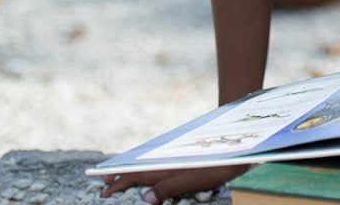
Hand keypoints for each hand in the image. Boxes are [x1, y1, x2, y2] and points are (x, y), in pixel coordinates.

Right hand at [100, 164, 248, 202]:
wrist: (236, 141)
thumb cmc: (215, 166)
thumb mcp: (192, 180)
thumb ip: (168, 189)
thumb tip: (145, 198)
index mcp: (163, 168)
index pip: (133, 177)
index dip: (118, 185)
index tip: (103, 192)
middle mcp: (164, 161)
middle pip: (136, 169)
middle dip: (119, 176)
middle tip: (104, 183)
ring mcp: (172, 156)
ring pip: (146, 164)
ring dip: (131, 171)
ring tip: (119, 176)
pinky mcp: (180, 154)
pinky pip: (157, 161)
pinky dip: (146, 167)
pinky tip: (147, 171)